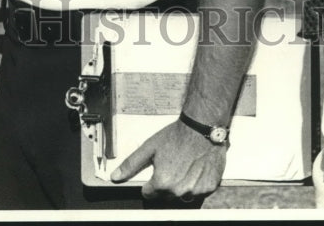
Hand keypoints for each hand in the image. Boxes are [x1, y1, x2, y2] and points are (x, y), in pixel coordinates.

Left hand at [110, 119, 225, 200]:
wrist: (202, 126)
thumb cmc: (177, 135)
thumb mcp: (150, 146)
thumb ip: (131, 164)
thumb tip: (115, 177)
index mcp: (162, 183)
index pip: (149, 194)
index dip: (150, 182)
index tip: (157, 169)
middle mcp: (178, 191)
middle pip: (165, 196)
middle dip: (166, 184)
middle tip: (171, 164)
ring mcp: (195, 190)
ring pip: (182, 195)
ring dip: (181, 185)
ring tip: (184, 165)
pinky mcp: (208, 187)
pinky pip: (198, 192)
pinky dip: (196, 183)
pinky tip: (195, 168)